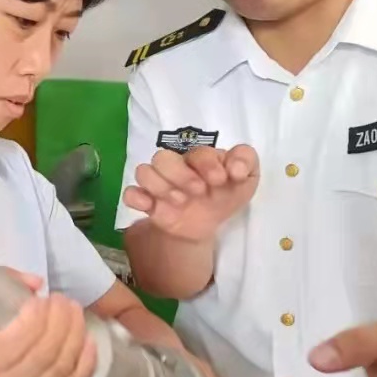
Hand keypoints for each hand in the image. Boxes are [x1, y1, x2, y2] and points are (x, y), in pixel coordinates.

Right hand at [0, 272, 96, 376]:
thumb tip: (35, 283)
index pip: (12, 345)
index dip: (35, 319)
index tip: (42, 299)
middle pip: (41, 357)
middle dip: (60, 323)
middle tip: (63, 301)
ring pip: (58, 372)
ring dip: (74, 337)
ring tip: (75, 314)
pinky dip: (83, 363)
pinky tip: (87, 342)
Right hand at [122, 145, 258, 241]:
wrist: (205, 224)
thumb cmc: (224, 196)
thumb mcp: (246, 181)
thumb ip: (246, 164)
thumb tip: (236, 168)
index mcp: (199, 158)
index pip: (197, 151)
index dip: (207, 164)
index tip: (219, 181)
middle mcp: (175, 166)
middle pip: (163, 157)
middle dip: (181, 175)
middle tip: (198, 192)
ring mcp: (158, 183)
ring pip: (144, 171)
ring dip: (160, 186)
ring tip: (179, 201)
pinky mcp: (146, 202)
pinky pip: (130, 193)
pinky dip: (137, 197)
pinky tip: (151, 207)